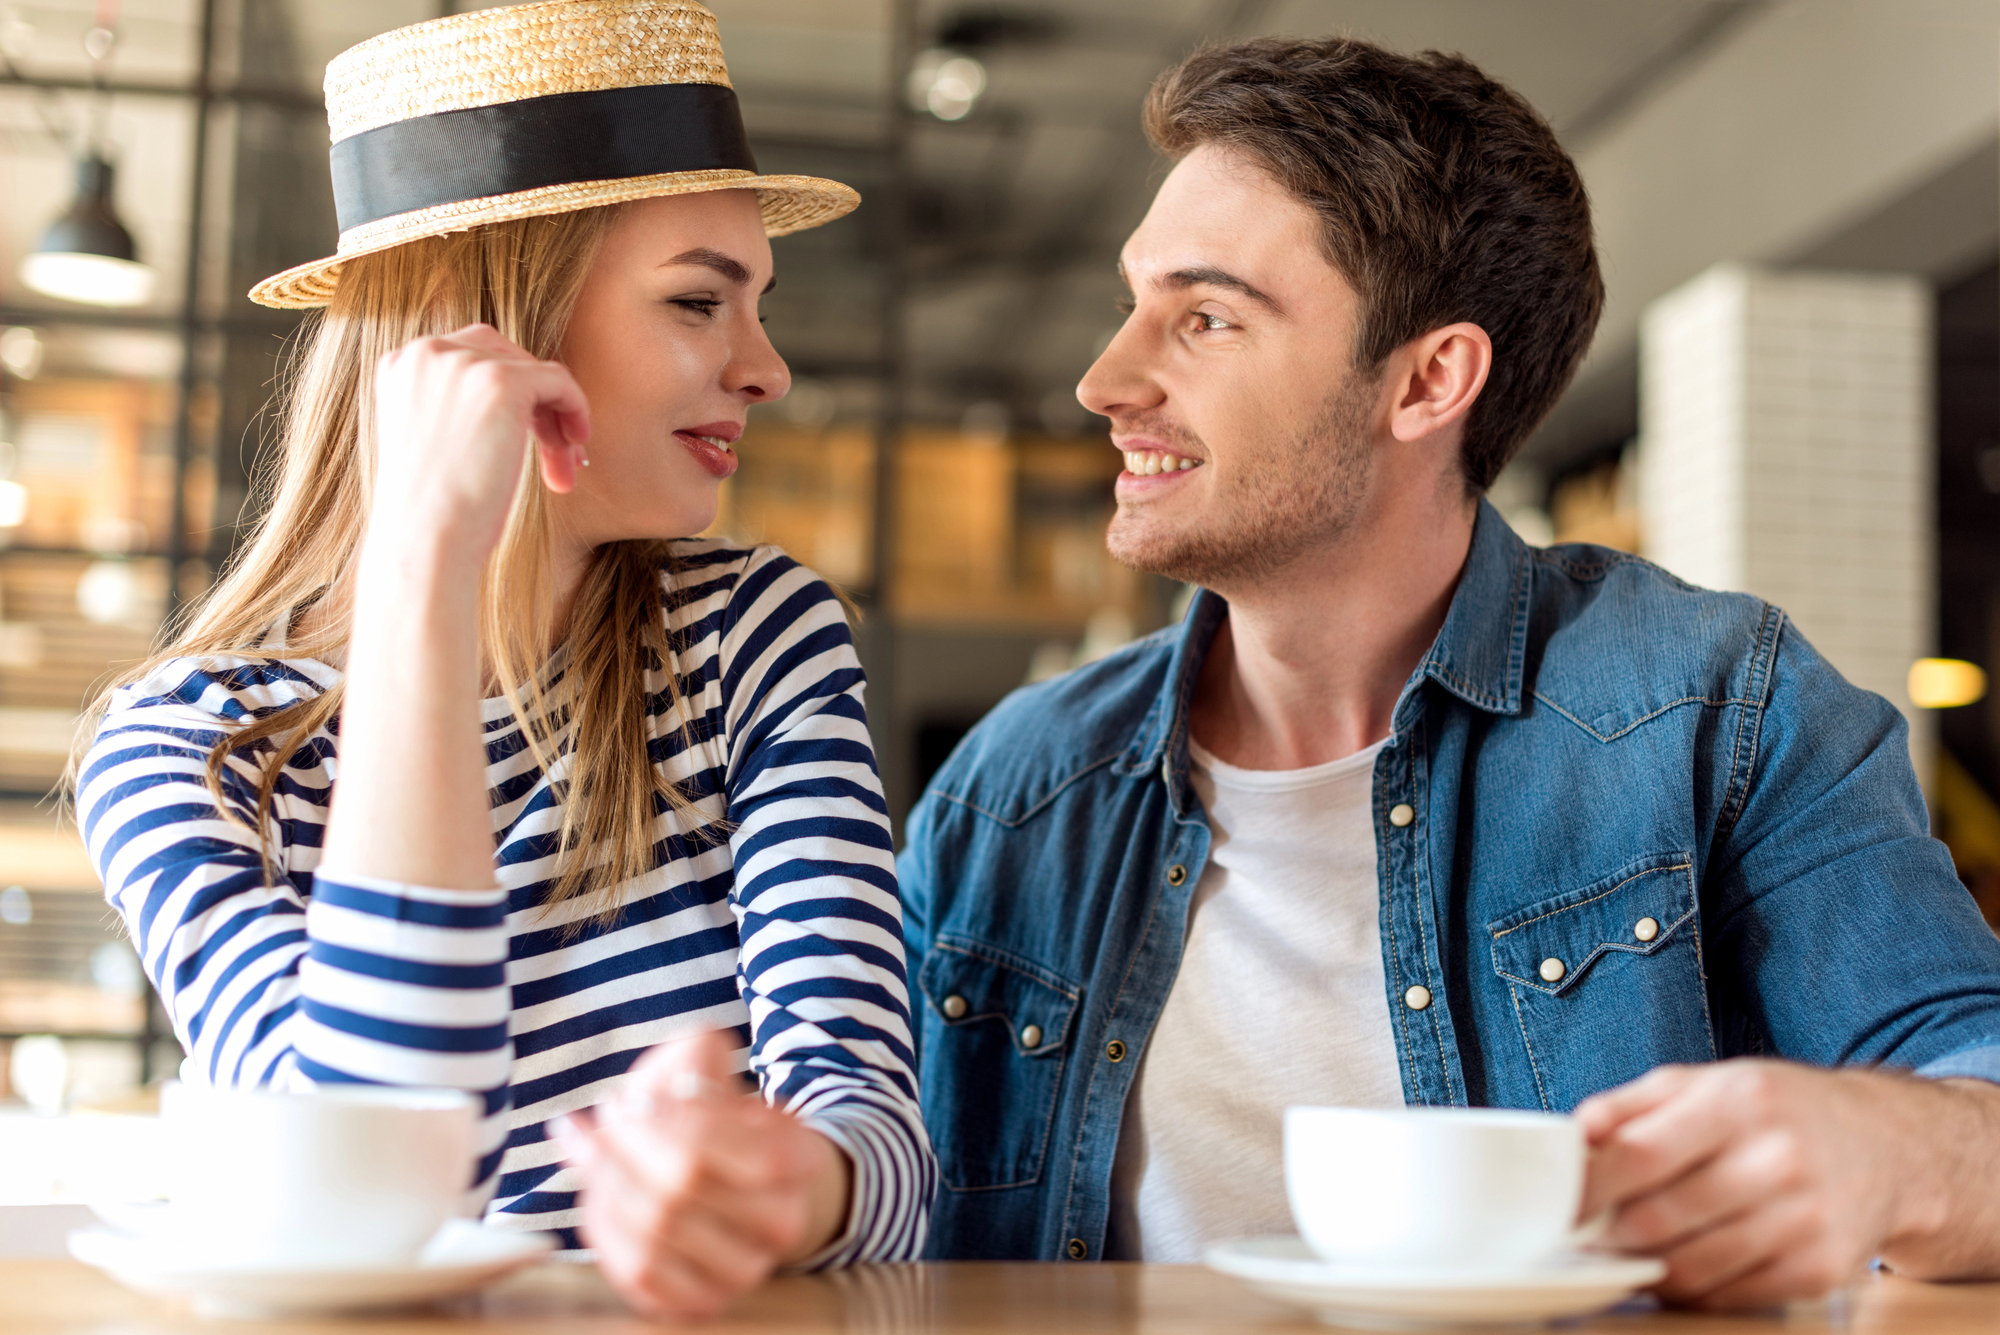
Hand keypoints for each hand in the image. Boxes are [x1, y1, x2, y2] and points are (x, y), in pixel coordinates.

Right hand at [368, 322, 590, 565]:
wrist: (424, 539)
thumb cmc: (431, 510)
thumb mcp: (435, 442)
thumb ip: (457, 409)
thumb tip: (514, 402)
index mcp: (402, 364)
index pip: (472, 358)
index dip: (510, 397)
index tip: (527, 439)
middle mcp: (427, 352)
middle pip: (505, 360)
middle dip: (536, 407)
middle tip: (559, 455)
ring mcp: (463, 363)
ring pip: (534, 374)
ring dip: (556, 421)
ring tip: (567, 468)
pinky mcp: (501, 381)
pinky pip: (559, 381)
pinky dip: (576, 409)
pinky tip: (577, 447)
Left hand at [554, 1030, 852, 1318]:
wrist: (724, 1177)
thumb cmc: (708, 1113)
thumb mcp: (710, 1063)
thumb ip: (696, 1054)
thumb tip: (664, 1092)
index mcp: (802, 1159)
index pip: (748, 1148)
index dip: (680, 1120)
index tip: (640, 1097)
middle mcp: (783, 1224)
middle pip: (683, 1186)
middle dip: (627, 1144)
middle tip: (609, 1115)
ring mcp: (744, 1270)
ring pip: (653, 1234)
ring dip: (605, 1183)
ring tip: (594, 1149)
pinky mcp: (702, 1301)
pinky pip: (638, 1274)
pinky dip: (603, 1229)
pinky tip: (598, 1193)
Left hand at [1577, 1059, 1998, 1308]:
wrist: (1885, 1146)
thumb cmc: (1776, 1110)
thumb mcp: (1704, 1083)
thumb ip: (1630, 1106)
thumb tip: (1570, 1137)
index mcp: (1739, 1102)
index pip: (1641, 1154)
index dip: (1587, 1187)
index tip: (1555, 1205)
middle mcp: (1778, 1159)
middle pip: (1658, 1218)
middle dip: (1607, 1234)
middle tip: (1585, 1235)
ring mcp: (1804, 1219)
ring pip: (1689, 1266)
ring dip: (1642, 1268)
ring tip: (1625, 1253)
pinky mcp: (1820, 1269)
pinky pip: (1728, 1296)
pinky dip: (1690, 1291)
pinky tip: (1677, 1271)